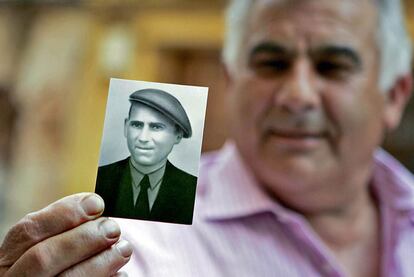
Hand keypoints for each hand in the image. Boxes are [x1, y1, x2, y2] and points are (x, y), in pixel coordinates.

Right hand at [0, 193, 132, 275]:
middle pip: (44, 257)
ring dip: (102, 262)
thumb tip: (93, 205)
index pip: (28, 230)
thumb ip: (61, 228)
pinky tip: (120, 272)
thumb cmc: (54, 264)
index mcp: (7, 259)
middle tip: (113, 228)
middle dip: (84, 238)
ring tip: (123, 249)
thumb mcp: (45, 245)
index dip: (64, 213)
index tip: (96, 203)